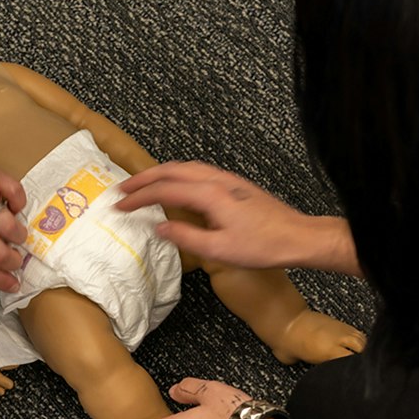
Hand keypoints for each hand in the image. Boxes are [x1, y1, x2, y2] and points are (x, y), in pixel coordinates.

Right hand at [117, 161, 356, 273]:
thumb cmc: (264, 246)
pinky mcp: (235, 185)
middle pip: (171, 170)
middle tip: (122, 188)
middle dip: (143, 178)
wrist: (298, 237)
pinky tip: (176, 185)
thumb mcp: (220, 250)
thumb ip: (186, 237)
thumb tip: (159, 229)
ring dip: (160, 173)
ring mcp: (227, 180)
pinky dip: (177, 174)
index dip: (139, 197)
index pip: (164, 191)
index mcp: (210, 194)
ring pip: (185, 167)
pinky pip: (197, 171)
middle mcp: (217, 180)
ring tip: (143, 184)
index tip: (120, 205)